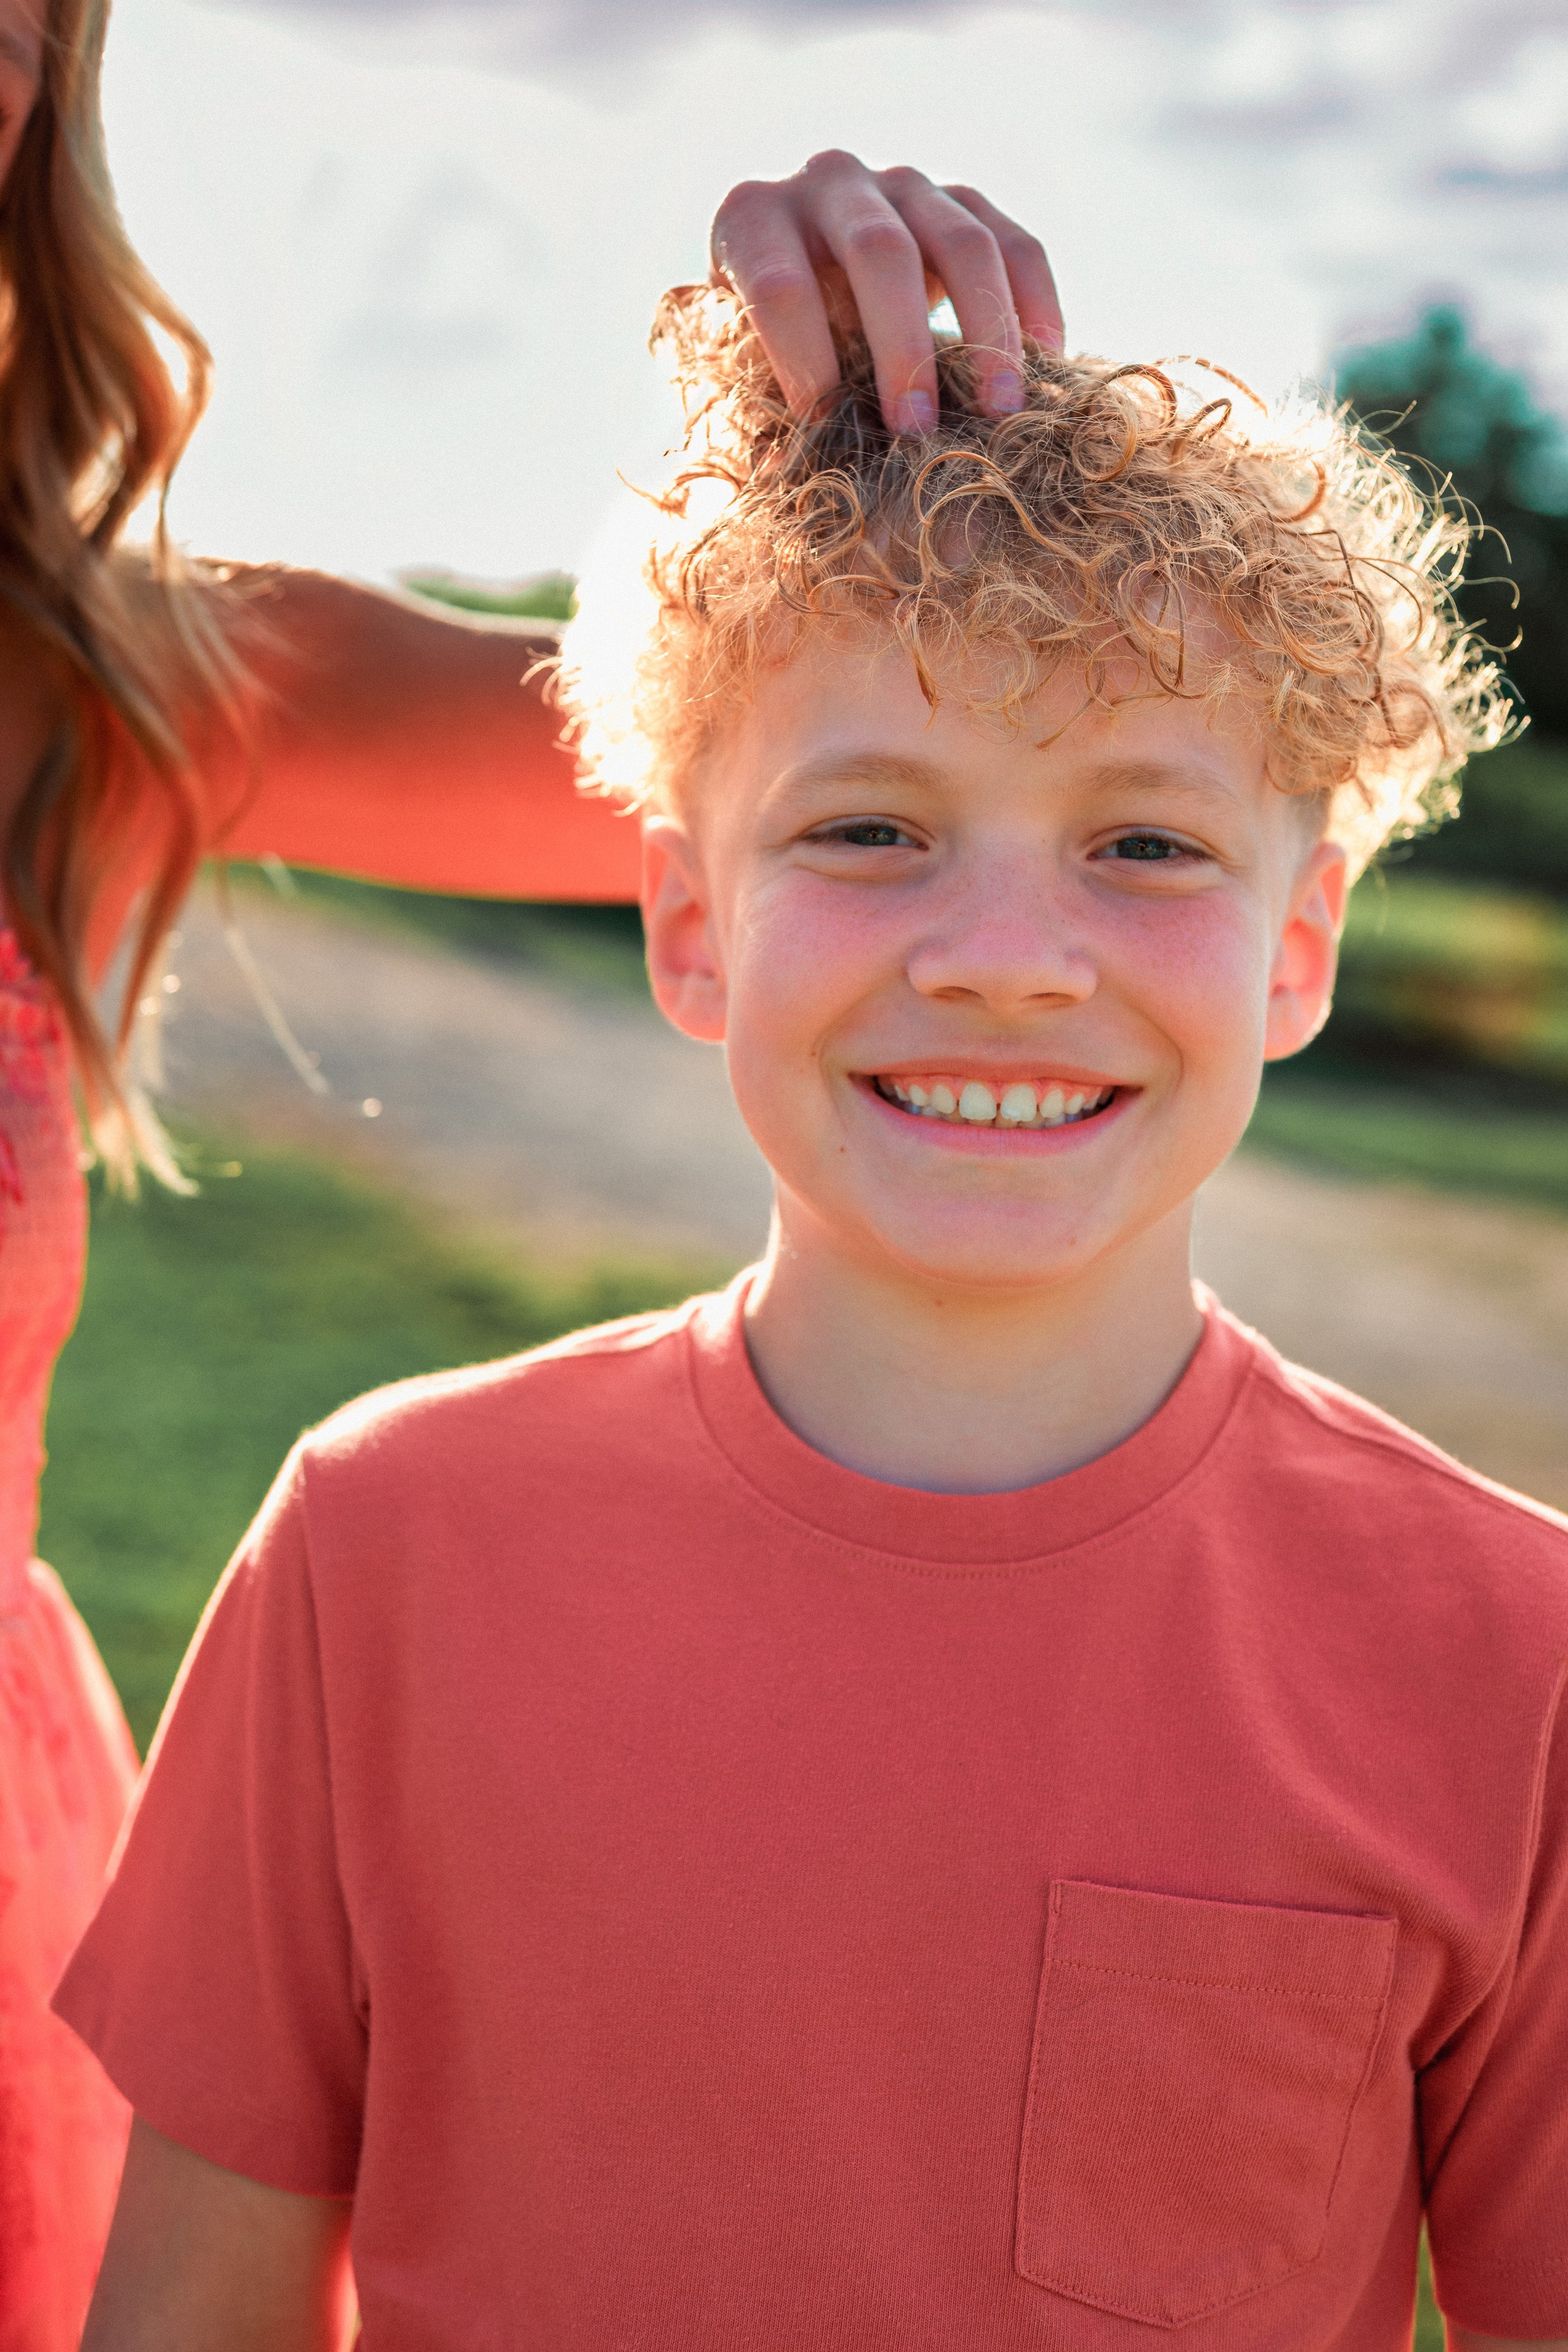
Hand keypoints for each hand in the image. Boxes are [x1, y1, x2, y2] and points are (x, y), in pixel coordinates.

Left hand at [709, 150, 1062, 436]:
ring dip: (987, 333)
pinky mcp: (964, 200)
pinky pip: (1016, 244)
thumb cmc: (766, 343)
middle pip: (880, 252)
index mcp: (752, 220)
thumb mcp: (742, 366)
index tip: (830, 433)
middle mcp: (829, 180)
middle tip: (917, 430)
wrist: (807, 284)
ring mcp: (903, 183)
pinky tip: (1047, 366)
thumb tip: (791, 476)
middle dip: (903, 349)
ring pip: (963, 243)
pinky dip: (1035, 307)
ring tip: (999, 412)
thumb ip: (758, 411)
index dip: (806, 365)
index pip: (780, 288)